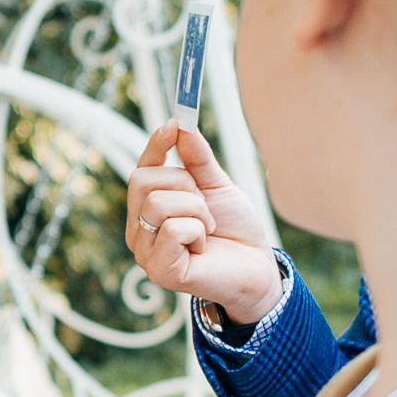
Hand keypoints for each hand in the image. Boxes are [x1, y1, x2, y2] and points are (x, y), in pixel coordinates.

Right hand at [124, 119, 282, 325]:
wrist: (257, 267)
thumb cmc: (234, 230)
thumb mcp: (217, 187)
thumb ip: (198, 159)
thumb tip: (182, 126)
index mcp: (148, 209)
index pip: (141, 169)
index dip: (155, 145)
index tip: (174, 124)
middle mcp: (139, 230)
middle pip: (142, 181)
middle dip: (184, 184)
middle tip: (205, 205)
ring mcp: (146, 253)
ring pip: (157, 203)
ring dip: (196, 210)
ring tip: (208, 228)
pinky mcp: (159, 271)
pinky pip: (172, 229)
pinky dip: (197, 231)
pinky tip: (203, 246)